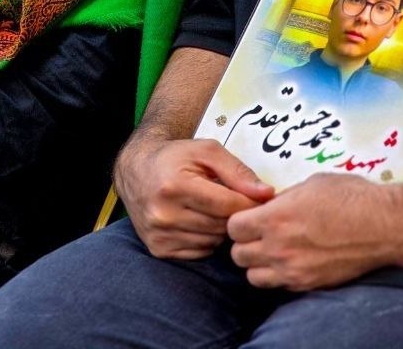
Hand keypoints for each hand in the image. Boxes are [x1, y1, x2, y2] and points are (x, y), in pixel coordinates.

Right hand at [114, 136, 273, 259]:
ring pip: (213, 241)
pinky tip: (197, 220)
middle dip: (233, 214)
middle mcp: (164, 214)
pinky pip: (200, 251)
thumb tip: (267, 194)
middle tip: (232, 200)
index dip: (249, 202)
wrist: (135, 170)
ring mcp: (159, 234)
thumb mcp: (206, 151)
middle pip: (222, 225)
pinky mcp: (159, 248)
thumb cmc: (174, 158)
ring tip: (211, 208)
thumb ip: (238, 172)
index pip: (228, 205)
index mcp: (175, 186)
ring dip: (219, 227)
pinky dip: (205, 238)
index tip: (258, 198)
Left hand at [228, 173, 402, 289]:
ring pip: (254, 277)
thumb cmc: (351, 197)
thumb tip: (268, 205)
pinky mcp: (310, 285)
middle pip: (238, 255)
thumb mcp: (309, 184)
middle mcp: (279, 248)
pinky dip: (279, 276)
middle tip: (259, 234)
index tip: (250, 215)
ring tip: (273, 251)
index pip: (233, 228)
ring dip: (258, 264)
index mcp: (275, 218)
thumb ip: (282, 199)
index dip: (239, 220)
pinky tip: (292, 261)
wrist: (386, 226)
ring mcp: (294, 270)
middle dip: (245, 243)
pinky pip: (280, 286)